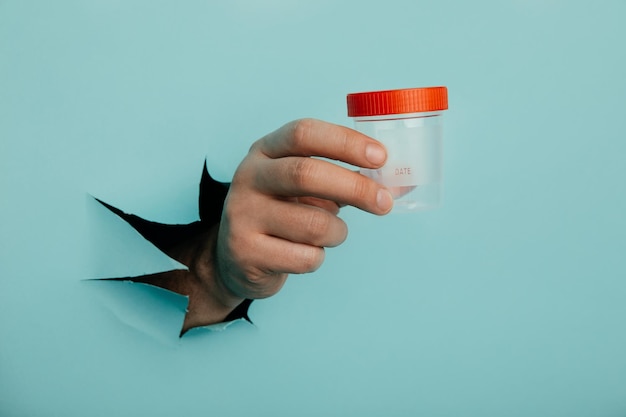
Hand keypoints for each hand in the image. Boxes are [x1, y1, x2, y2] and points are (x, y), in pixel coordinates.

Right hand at [208, 118, 392, 308]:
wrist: (235, 258)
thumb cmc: (283, 213)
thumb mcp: (307, 187)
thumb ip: (347, 179)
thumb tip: (401, 183)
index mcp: (265, 151)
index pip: (304, 134)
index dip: (345, 142)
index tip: (380, 157)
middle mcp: (248, 177)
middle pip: (305, 174)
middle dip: (354, 188)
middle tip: (384, 202)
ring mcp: (242, 215)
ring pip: (313, 224)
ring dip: (337, 233)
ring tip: (330, 234)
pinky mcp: (245, 252)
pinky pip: (305, 258)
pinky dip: (318, 258)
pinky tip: (302, 253)